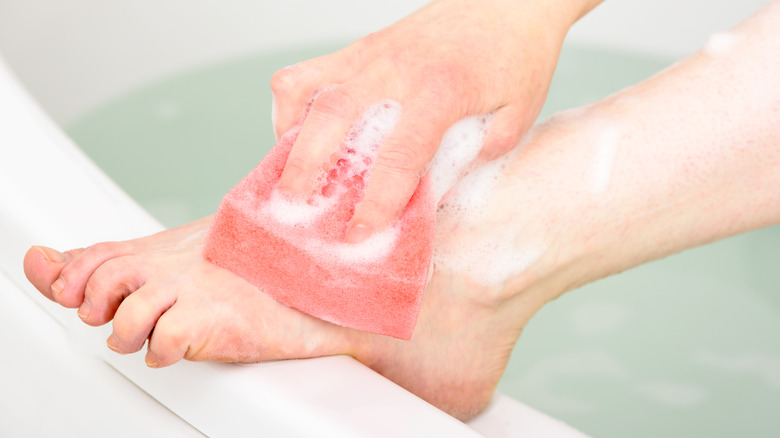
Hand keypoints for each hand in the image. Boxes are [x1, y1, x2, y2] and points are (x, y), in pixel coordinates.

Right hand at [270, 0, 597, 241]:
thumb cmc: (517, 54)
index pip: (398, 157)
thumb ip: (481, 155)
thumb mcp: (518, 113)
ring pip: (310, 91)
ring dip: (289, 136)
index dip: (376, 202)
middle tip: (293, 209)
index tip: (358, 233)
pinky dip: (292, 101)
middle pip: (334, 122)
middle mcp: (397, 72)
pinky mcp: (363, 47)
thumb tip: (442, 193)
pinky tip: (298, 129)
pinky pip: (310, 70)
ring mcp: (373, 56)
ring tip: (285, 172)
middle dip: (307, 171)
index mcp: (441, 93)